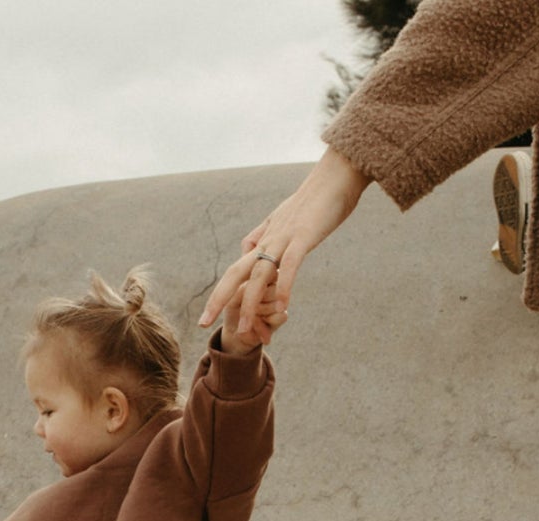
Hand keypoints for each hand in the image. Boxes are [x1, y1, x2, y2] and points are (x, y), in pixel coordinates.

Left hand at [199, 146, 369, 341]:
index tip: (210, 314)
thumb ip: (264, 234)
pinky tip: (282, 307)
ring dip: (249, 303)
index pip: (237, 269)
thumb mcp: (283, 219)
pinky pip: (291, 265)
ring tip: (242, 328)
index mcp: (264, 239)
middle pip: (236, 272)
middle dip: (218, 299)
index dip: (222, 292)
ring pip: (260, 274)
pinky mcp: (304, 237)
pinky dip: (285, 285)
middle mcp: (269, 240)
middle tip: (203, 322)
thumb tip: (248, 248)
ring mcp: (285, 238)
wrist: (335, 175)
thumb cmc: (315, 199)